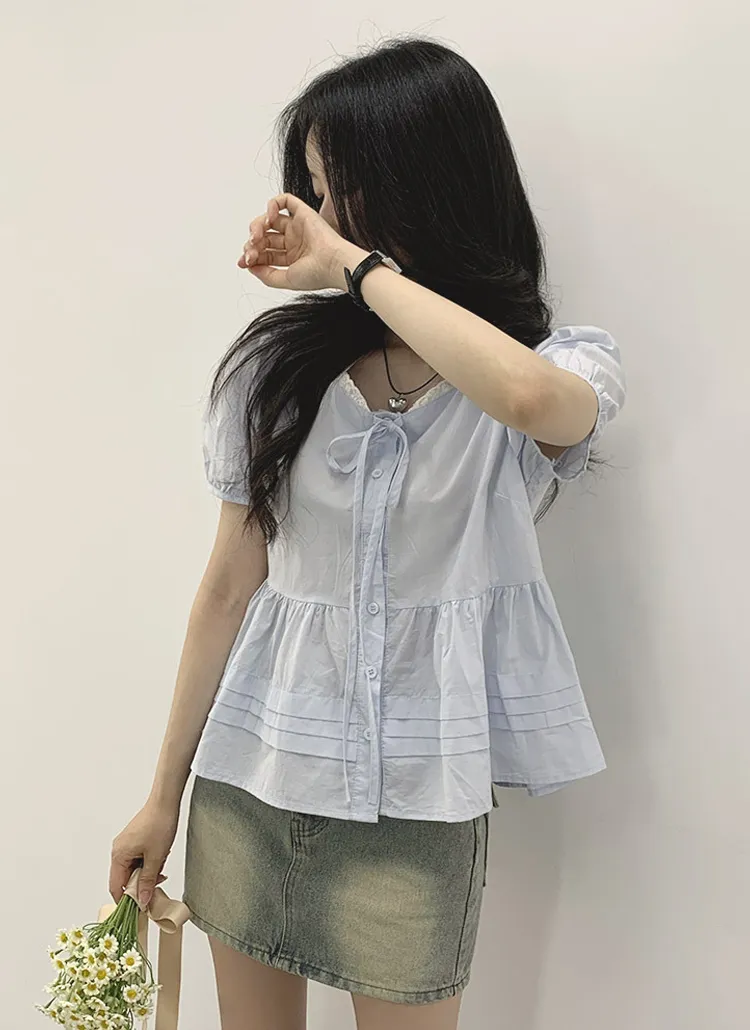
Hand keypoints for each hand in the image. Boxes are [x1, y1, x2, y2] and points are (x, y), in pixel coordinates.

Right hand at [109, 799, 178, 909]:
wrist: (166, 802)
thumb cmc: (159, 825)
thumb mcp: (155, 858)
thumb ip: (147, 881)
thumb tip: (142, 902)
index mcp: (118, 856)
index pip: (116, 887)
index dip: (126, 900)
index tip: (138, 909)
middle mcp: (118, 850)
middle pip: (125, 878)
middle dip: (141, 883)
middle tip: (156, 884)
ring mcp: (126, 844)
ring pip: (134, 868)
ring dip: (147, 872)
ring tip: (160, 866)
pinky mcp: (134, 840)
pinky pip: (138, 859)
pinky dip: (148, 862)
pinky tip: (160, 857)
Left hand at [237, 193, 364, 292]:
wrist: (334, 263)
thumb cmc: (317, 274)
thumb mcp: (286, 280)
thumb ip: (266, 275)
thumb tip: (250, 267)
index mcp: (291, 257)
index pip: (265, 253)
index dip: (251, 256)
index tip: (243, 262)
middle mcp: (293, 241)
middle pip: (264, 237)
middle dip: (252, 243)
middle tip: (251, 250)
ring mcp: (298, 226)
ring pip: (269, 219)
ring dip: (257, 226)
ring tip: (257, 236)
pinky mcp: (303, 213)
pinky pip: (284, 201)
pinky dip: (271, 205)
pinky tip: (269, 219)